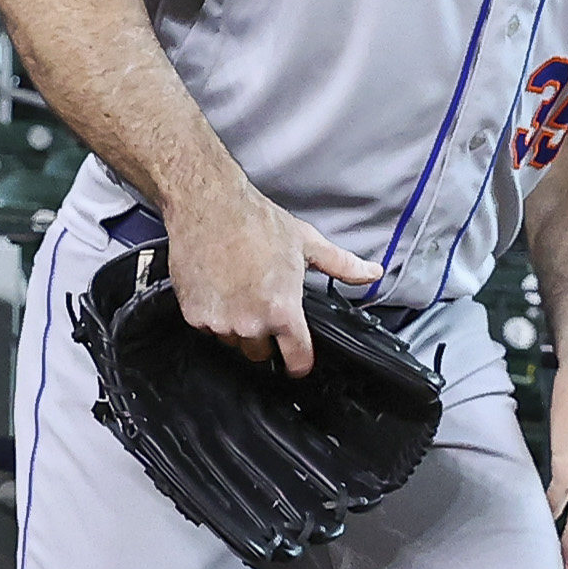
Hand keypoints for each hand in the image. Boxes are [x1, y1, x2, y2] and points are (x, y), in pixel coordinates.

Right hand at [166, 185, 381, 375]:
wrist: (209, 206)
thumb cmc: (256, 222)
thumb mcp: (306, 243)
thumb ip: (342, 265)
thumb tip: (373, 273)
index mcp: (282, 310)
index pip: (296, 359)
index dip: (299, 362)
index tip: (297, 361)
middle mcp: (250, 321)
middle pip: (260, 353)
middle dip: (264, 336)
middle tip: (261, 303)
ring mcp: (219, 321)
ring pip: (232, 341)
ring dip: (236, 326)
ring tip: (238, 290)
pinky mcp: (194, 315)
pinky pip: (207, 328)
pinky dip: (212, 315)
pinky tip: (218, 288)